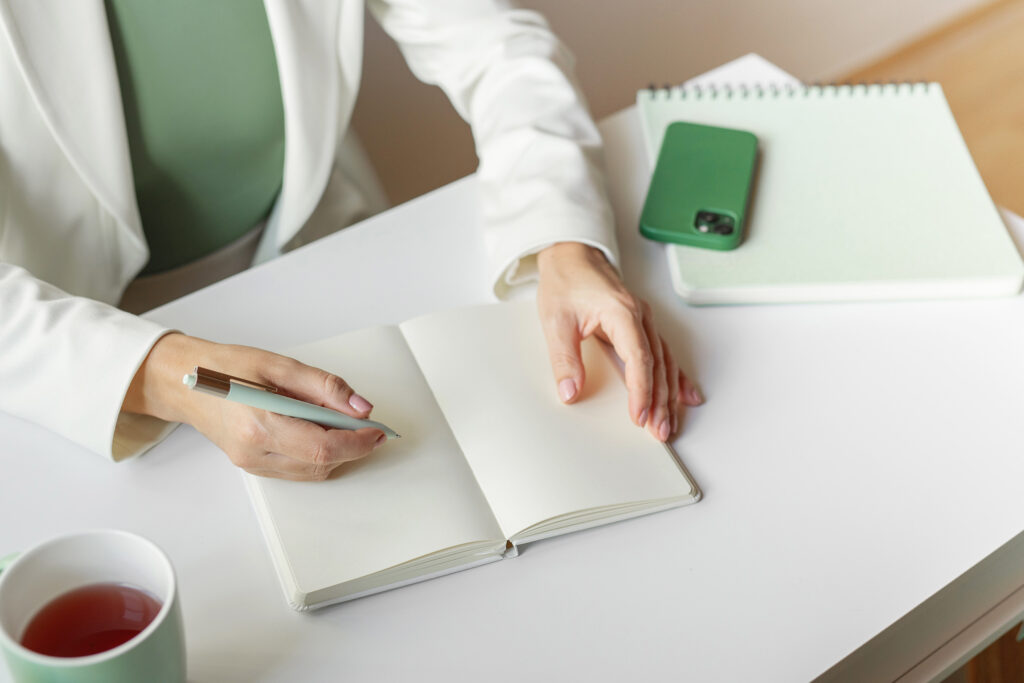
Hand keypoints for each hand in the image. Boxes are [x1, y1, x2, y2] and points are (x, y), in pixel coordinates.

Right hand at [123, 333, 385, 479]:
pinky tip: (318, 431)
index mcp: (259, 424)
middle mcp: (254, 451)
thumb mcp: (279, 365)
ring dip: (336, 452)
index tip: (377, 431)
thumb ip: (324, 386)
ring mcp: (251, 463)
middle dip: (352, 447)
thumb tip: (360, 407)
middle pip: (320, 464)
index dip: (357, 442)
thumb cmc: (225, 368)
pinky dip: (317, 454)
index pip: (322, 447)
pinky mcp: (252, 466)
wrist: (184, 381)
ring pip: (311, 472)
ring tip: (340, 423)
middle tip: (366, 425)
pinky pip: (297, 470)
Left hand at [536, 242, 702, 440]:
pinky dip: (675, 377)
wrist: (572, 255)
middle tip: (659, 431)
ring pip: (664, 363)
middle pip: (658, 365)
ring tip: (669, 423)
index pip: (639, 358)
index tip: (639, 416)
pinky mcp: (641, 326)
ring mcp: (644, 321)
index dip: (641, 391)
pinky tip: (686, 396)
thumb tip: (570, 392)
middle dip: (661, 402)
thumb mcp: (556, 321)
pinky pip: (663, 354)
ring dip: (669, 395)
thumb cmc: (566, 281)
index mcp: (622, 313)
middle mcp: (640, 317)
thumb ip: (565, 359)